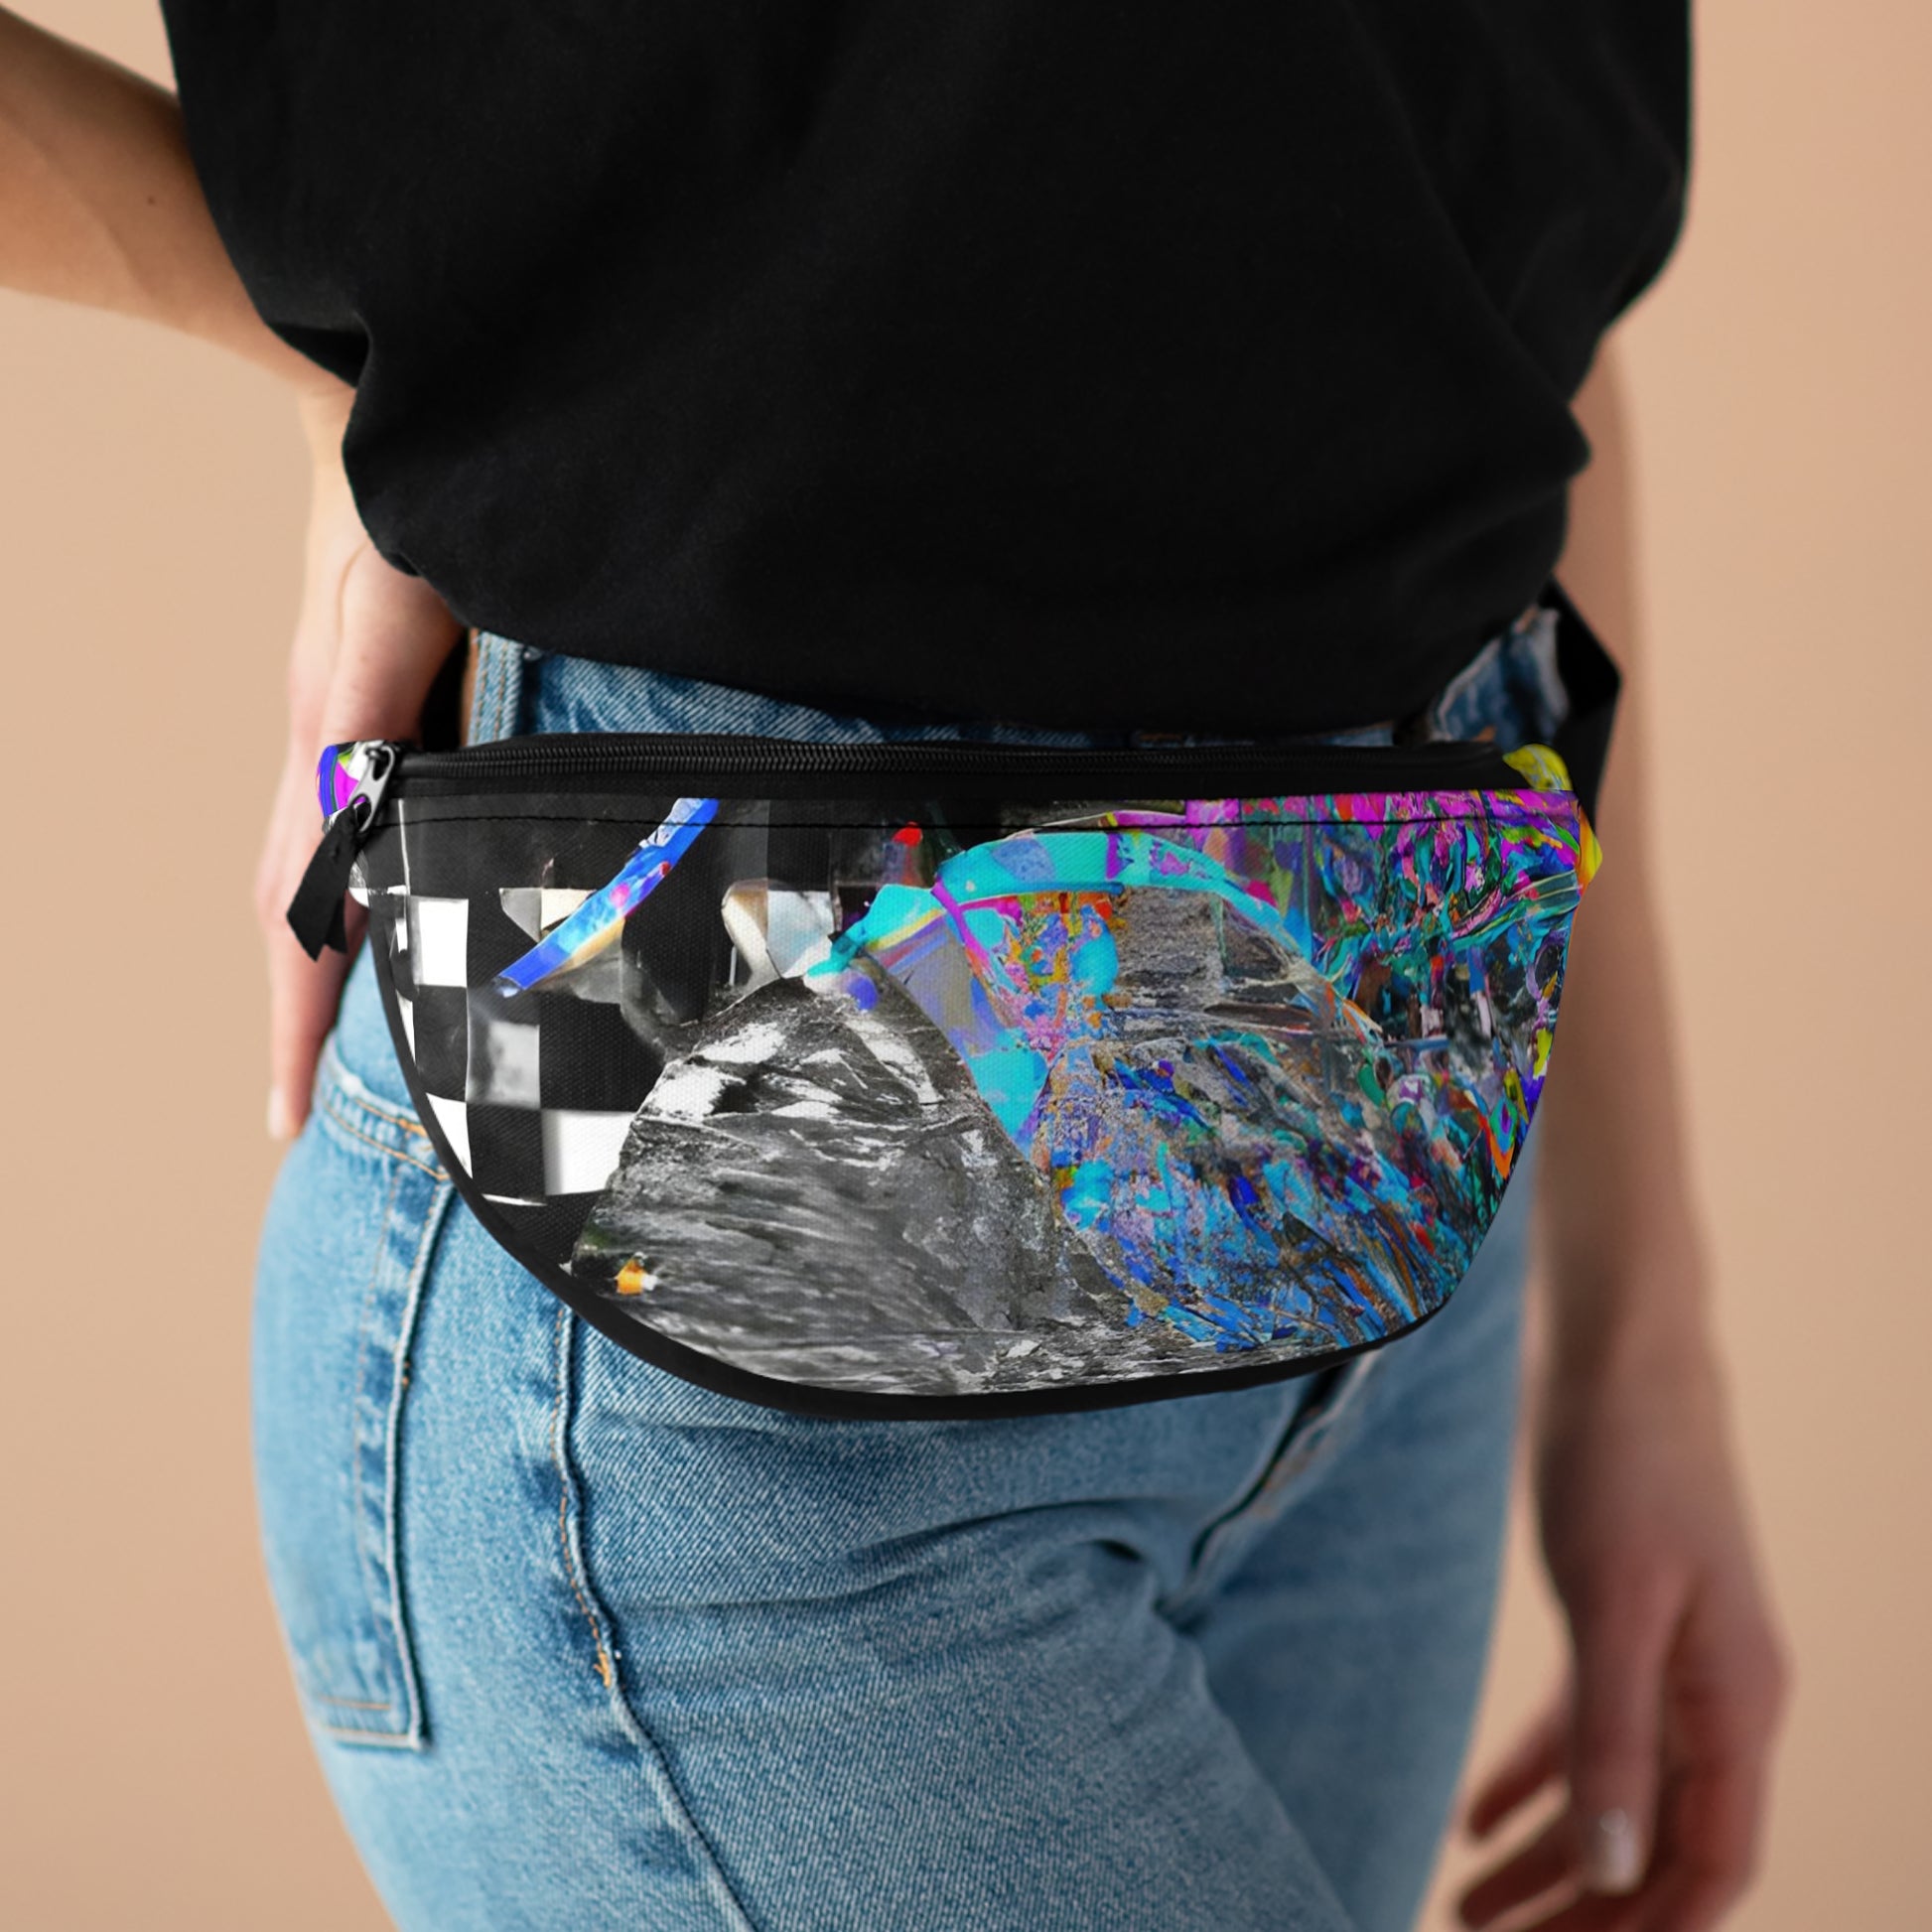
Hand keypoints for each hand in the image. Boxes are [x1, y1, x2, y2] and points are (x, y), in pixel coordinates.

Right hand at [256, 386, 463, 1138]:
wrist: (384, 415)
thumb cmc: (397, 499)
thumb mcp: (394, 601)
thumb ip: (373, 707)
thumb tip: (355, 828)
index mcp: (328, 746)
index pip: (295, 912)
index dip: (295, 1016)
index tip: (284, 1114)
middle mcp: (327, 752)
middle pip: (291, 912)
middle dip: (297, 1015)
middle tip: (301, 1111)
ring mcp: (346, 732)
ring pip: (319, 875)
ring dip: (324, 963)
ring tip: (340, 1048)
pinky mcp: (376, 708)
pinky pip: (356, 826)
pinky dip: (362, 894)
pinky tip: (396, 918)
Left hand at [1457, 1309, 1788, 1930]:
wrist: (1619, 1351)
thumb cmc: (1626, 1462)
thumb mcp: (1615, 1601)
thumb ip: (1614, 1734)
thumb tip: (1617, 1874)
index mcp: (1738, 1702)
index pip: (1713, 1863)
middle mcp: (1715, 1695)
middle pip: (1657, 1845)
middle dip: (1583, 1914)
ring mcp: (1671, 1659)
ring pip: (1616, 1796)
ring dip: (1547, 1862)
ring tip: (1461, 1910)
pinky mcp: (1620, 1622)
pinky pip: (1584, 1732)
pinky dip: (1533, 1782)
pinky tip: (1473, 1822)